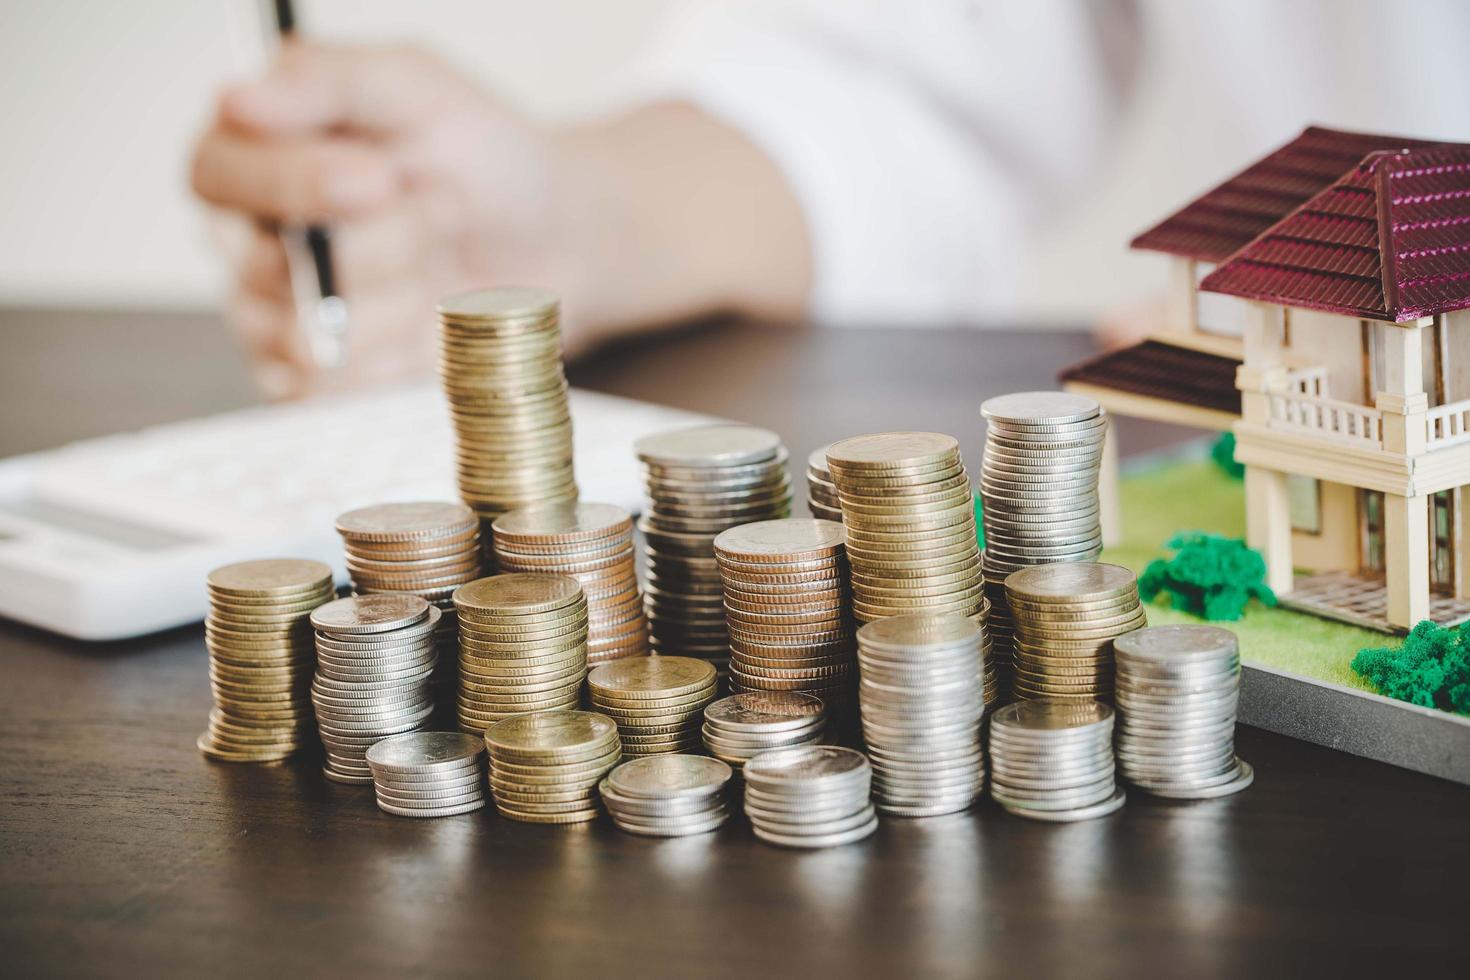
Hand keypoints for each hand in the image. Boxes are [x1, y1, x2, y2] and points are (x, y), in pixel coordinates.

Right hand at [193, 42, 575, 397]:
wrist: (548, 237)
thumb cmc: (475, 157)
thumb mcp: (414, 88)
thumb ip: (330, 84)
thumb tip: (240, 103)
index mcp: (250, 155)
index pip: (220, 175)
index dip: (296, 184)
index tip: (380, 179)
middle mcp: (247, 242)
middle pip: (276, 269)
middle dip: (389, 244)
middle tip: (447, 212)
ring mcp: (274, 323)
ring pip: (314, 339)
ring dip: (408, 301)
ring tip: (444, 262)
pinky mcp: (318, 387)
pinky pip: (340, 392)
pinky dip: (406, 356)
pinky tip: (437, 322)